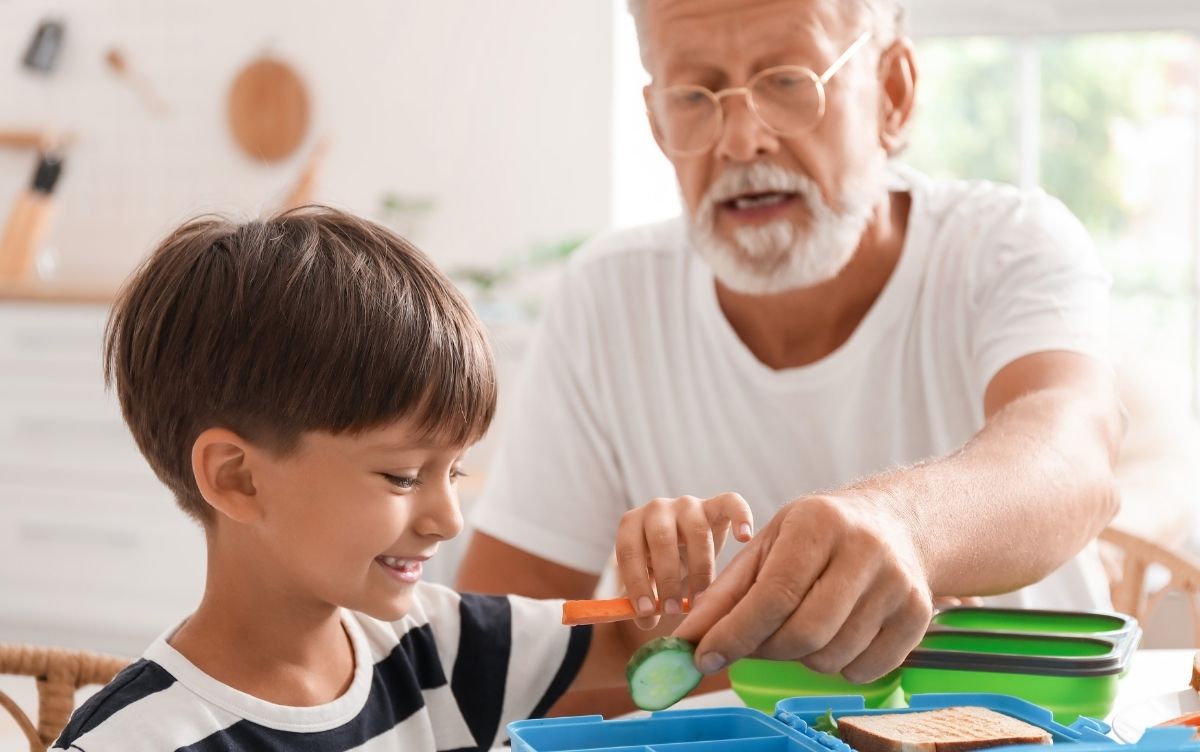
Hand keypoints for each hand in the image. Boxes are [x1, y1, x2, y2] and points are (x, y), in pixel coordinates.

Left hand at [615, 492, 753, 629]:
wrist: (681, 540)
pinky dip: (740, 516)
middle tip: (672, 611)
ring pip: (696, 531)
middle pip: (661, 539)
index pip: (627, 550)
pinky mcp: (716, 505)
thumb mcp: (642, 581)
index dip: (636, 582)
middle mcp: (657, 508)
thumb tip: (645, 620)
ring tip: (701, 599)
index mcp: (631, 524)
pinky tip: (744, 537)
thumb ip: (638, 602)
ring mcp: (688, 504)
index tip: (646, 611)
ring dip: (699, 569)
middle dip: (666, 578)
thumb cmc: (657, 565)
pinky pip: (731, 503)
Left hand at [673, 492, 933, 682]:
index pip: (774, 594)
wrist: (894, 524)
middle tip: (751, 643)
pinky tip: (834, 635)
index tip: (704, 657)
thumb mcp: (768, 545)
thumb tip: (687, 638)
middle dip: (767, 650)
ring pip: (832, 656)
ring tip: (798, 627)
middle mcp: (865, 550)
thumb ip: (726, 592)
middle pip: (805, 632)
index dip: (735, 633)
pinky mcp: (919, 615)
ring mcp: (898, 583)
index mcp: (819, 523)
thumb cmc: (817, 536)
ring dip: (801, 659)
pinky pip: (864, 670)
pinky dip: (837, 667)